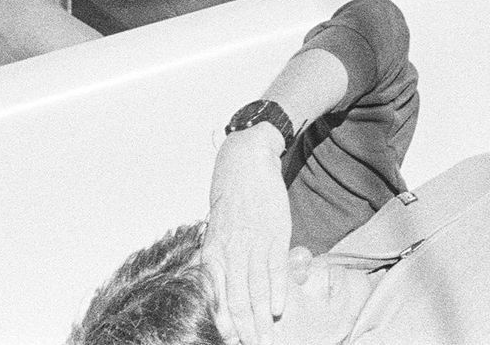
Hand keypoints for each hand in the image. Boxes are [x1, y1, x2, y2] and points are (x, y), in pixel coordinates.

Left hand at [203, 129, 292, 344]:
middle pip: (237, 300)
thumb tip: (223, 286)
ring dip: (261, 318)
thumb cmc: (232, 198)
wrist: (244, 162)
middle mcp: (230, 252)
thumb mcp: (217, 230)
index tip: (233, 343)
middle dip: (245, 329)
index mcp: (212, 254)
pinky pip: (274, 267)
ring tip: (268, 339)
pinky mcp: (273, 233)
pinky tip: (277, 309)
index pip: (217, 298)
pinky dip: (276, 290)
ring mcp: (252, 243)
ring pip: (255, 289)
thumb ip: (221, 258)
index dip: (225, 324)